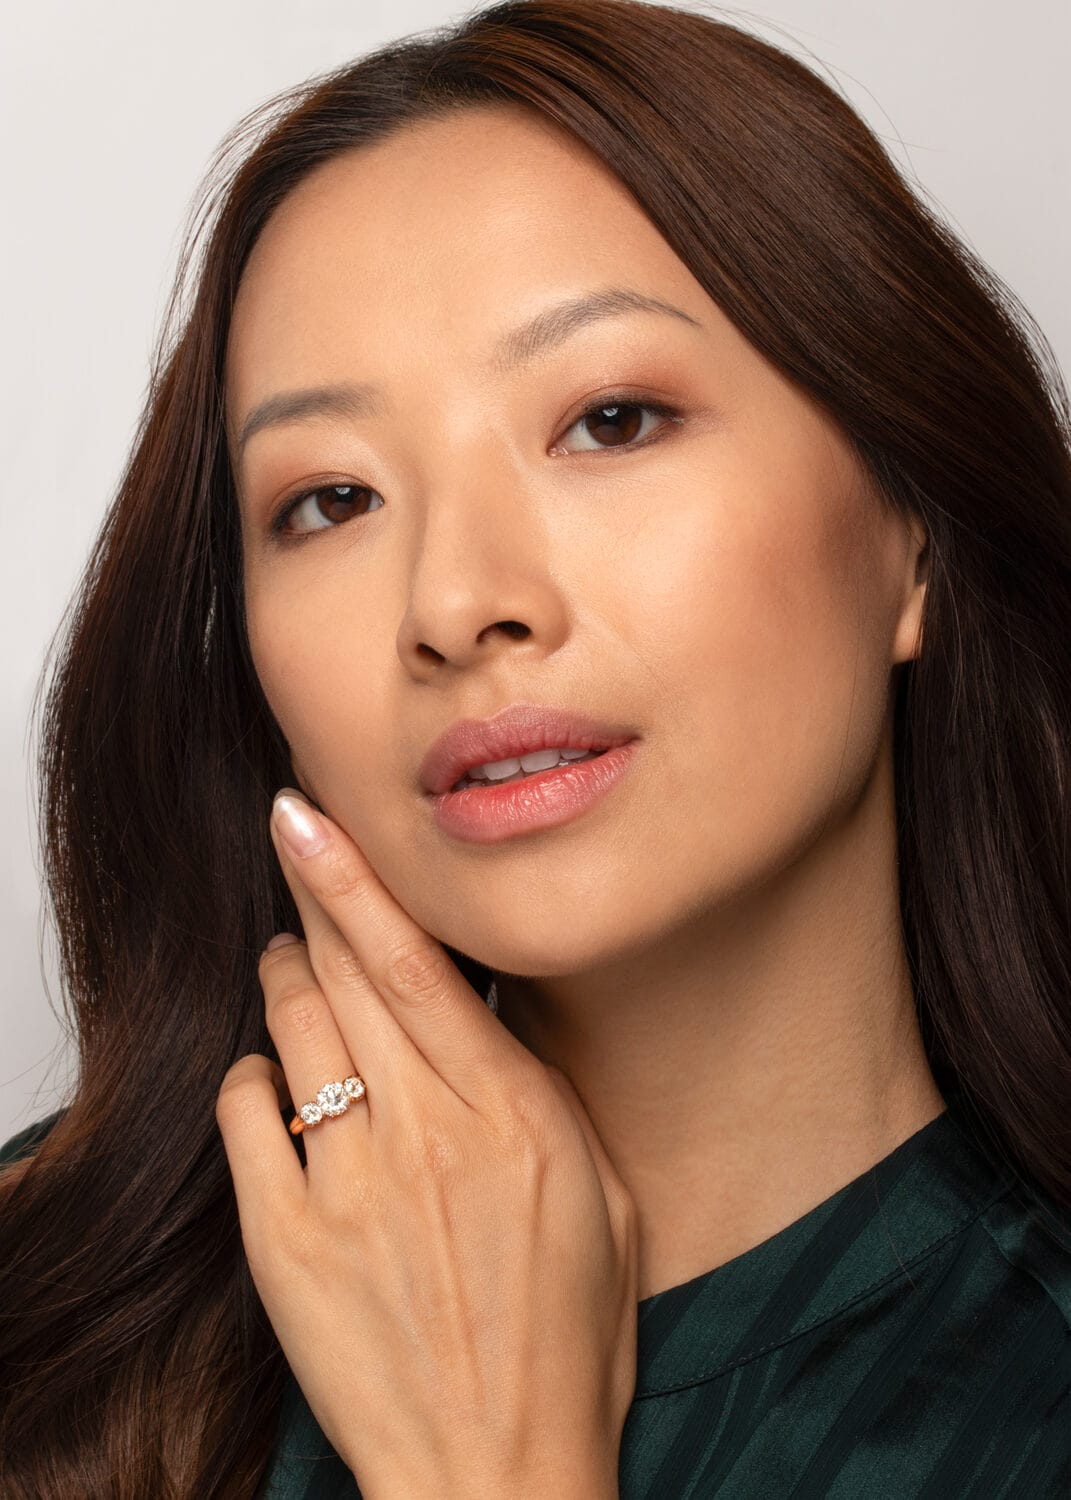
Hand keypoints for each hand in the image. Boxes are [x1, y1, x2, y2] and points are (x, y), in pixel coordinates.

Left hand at [215, 788, 636, 1499]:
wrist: (496, 1474)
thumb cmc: (564, 1344)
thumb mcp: (605, 1201)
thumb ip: (546, 1097)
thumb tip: (488, 1020)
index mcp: (514, 1115)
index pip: (414, 963)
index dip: (354, 879)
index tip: (308, 816)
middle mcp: (426, 1134)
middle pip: (340, 976)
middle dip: (309, 901)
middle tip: (294, 851)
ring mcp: (349, 1186)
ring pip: (289, 1031)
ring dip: (283, 982)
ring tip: (290, 967)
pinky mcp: (287, 1241)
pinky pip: (244, 1114)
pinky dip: (251, 1079)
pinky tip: (275, 1083)